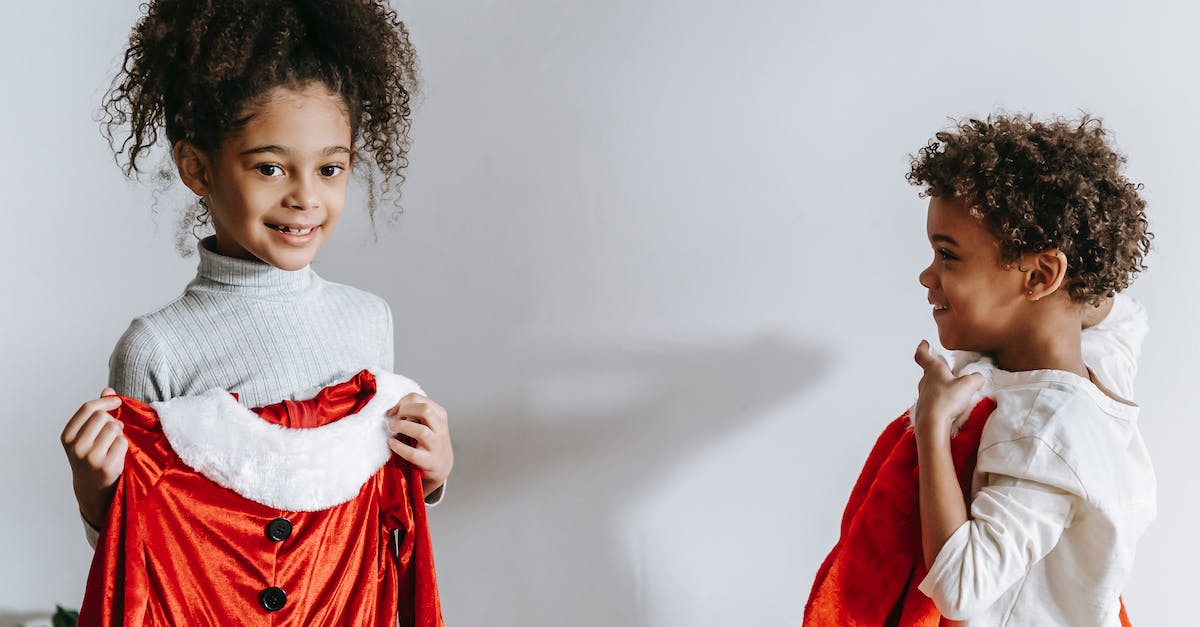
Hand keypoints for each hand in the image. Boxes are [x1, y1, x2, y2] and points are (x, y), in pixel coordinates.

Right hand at [61, 388, 126, 527]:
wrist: (92, 488)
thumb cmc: (91, 455)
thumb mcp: (86, 435)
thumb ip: (96, 412)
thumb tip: (108, 389)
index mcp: (67, 436)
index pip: (88, 408)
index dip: (105, 401)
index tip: (117, 402)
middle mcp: (76, 447)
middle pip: (103, 416)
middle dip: (112, 420)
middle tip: (112, 431)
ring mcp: (91, 457)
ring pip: (115, 427)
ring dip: (119, 432)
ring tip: (113, 442)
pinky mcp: (107, 466)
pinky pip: (123, 442)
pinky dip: (124, 444)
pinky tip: (117, 453)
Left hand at [386, 393, 453, 498]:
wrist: (442, 464)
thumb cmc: (429, 440)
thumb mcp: (427, 422)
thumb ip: (414, 413)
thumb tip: (391, 410)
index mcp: (439, 414)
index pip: (417, 398)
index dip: (400, 402)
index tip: (392, 411)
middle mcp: (440, 428)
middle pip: (425, 410)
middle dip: (404, 411)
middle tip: (393, 419)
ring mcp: (436, 445)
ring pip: (422, 431)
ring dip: (402, 427)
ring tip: (392, 428)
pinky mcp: (429, 461)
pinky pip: (412, 453)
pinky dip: (399, 447)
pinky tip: (391, 443)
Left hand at [912, 341, 984, 438]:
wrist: (932, 425)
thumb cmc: (946, 401)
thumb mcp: (968, 385)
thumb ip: (976, 378)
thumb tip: (978, 378)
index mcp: (933, 370)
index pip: (922, 355)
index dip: (923, 348)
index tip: (924, 343)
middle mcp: (925, 382)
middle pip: (929, 372)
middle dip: (939, 370)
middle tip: (949, 370)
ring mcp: (924, 396)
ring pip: (932, 387)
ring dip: (942, 387)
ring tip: (955, 391)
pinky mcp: (925, 410)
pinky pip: (934, 401)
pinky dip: (942, 401)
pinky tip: (952, 407)